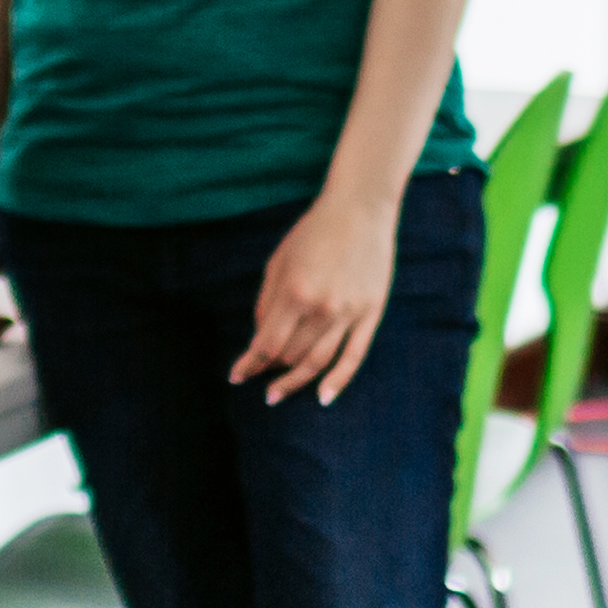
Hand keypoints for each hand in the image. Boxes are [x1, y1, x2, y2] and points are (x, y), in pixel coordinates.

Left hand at [232, 182, 404, 405]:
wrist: (361, 209)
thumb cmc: (313, 231)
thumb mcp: (279, 261)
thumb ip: (267, 302)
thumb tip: (261, 339)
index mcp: (294, 292)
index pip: (266, 345)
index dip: (249, 365)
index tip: (236, 377)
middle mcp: (321, 308)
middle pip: (290, 356)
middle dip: (271, 367)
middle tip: (260, 372)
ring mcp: (349, 313)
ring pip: (317, 362)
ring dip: (295, 382)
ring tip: (277, 393)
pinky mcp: (371, 314)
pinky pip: (354, 357)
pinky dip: (338, 381)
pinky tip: (323, 398)